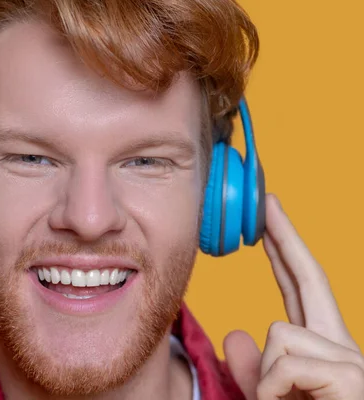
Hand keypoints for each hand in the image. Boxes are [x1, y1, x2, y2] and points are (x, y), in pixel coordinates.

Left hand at [224, 194, 363, 398]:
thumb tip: (235, 333)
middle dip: (288, 237)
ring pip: (280, 334)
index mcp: (322, 352)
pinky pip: (288, 363)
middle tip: (269, 199)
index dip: (287, 251)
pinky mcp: (355, 380)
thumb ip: (256, 371)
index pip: (302, 289)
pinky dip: (275, 390)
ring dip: (268, 377)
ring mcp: (354, 362)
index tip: (271, 217)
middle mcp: (344, 349)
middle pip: (313, 279)